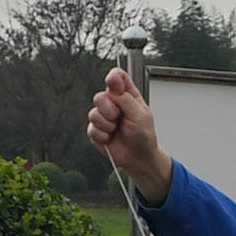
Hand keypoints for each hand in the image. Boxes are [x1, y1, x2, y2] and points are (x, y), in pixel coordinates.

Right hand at [86, 62, 168, 201]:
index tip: (112, 82)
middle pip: (100, 96)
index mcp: (128, 95)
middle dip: (108, 109)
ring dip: (106, 124)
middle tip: (119, 117)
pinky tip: (110, 138)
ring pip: (93, 113)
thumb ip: (125, 99)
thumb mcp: (140, 115)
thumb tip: (113, 86)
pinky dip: (102, 135)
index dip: (112, 77)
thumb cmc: (144, 136)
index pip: (117, 77)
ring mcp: (104, 116)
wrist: (138, 158)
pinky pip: (91, 128)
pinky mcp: (97, 130)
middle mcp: (114, 104)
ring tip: (116, 129)